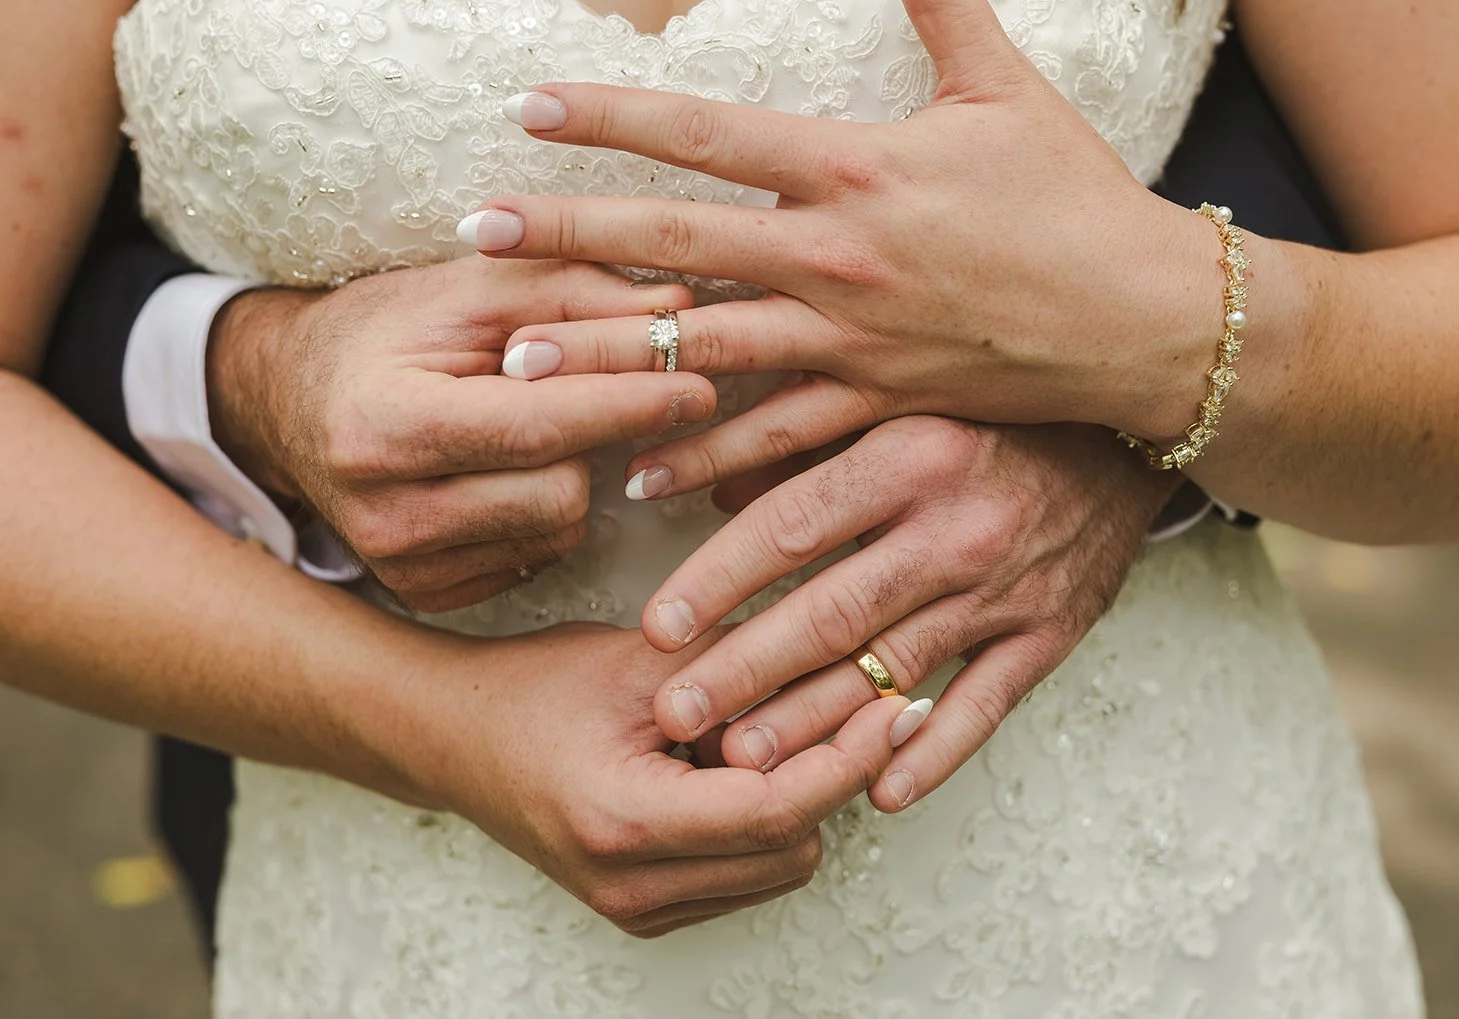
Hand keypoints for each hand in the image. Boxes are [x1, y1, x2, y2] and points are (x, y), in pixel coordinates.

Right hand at [207, 256, 710, 610]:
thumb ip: (574, 290)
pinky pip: (540, 556)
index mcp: (382, 426)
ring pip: (559, 528)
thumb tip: (680, 311)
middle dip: (597, 436)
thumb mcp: (470, 287)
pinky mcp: (429, 594)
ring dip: (575, 471)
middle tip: (609, 387)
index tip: (699, 382)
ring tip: (539, 422)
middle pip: (559, 492)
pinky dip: (548, 508)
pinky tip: (516, 469)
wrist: (293, 403)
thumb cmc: (388, 332)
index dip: (626, 403)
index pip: (536, 427)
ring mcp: (404, 568)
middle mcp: (385, 514)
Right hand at [384, 622, 920, 936]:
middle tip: (837, 703)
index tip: (897, 709)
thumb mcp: (638, 659)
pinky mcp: (643, 911)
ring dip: (794, 801)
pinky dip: (759, 823)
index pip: (779, 809)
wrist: (451, 736)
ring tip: (751, 732)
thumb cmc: (530, 690)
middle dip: (828, 775)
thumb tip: (844, 664)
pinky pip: (743, 876)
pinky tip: (726, 766)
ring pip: (777, 868)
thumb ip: (740, 665)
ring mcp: (636, 909)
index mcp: (627, 822)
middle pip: (791, 847)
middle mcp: (632, 885)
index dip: (850, 758)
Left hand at [465, 0, 1225, 482]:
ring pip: (699, 346)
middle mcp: (832, 255)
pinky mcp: (870, 401)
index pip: (704, 133)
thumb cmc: (1073, 197)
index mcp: (852, 167)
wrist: (1138, 316)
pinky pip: (769, 434)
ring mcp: (845, 338)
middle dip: (567, 233)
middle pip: (673, 242)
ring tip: (517, 359)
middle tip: (474, 231)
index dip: (610, 115)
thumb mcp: (1004, 84)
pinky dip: (702, 451)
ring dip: (604, 351)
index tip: (529, 108)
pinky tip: (634, 465)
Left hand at [631, 417, 1176, 811]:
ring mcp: (1006, 589)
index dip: (717, 579)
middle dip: (745, 670)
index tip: (656, 627)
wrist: (1128, 434)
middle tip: (675, 716)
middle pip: (832, 612)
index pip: (793, 526)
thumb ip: (809, 441)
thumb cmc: (991, 412)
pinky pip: (986, 706)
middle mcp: (956, 527)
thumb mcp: (903, 401)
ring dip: (815, 723)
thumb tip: (708, 489)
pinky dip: (934, 753)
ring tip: (743, 760)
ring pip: (894, 671)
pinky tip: (881, 794)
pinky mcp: (1050, 633)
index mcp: (909, 454)